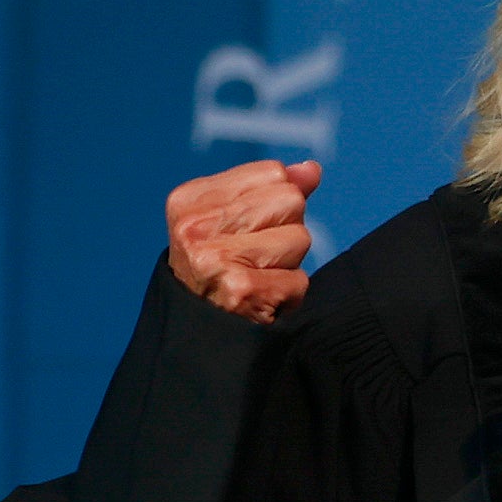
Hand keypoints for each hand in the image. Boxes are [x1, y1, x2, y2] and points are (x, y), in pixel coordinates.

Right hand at [167, 158, 323, 324]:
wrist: (197, 332)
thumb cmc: (219, 268)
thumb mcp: (232, 219)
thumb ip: (273, 189)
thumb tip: (311, 169)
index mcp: (190, 200)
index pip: (273, 173)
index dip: (274, 203)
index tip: (245, 229)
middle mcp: (196, 227)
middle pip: (290, 201)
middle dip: (285, 230)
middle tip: (253, 256)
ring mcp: (216, 259)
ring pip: (300, 238)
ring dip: (289, 263)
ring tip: (257, 276)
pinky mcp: (241, 290)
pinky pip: (299, 280)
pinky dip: (289, 294)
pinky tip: (262, 299)